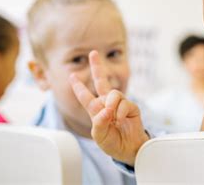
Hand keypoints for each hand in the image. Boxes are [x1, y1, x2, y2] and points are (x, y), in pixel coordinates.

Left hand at [69, 51, 148, 165]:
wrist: (129, 149)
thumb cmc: (113, 143)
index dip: (78, 86)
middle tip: (93, 53)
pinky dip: (121, 111)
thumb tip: (107, 109)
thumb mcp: (99, 136)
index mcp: (96, 110)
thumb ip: (99, 122)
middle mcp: (107, 103)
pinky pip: (125, 103)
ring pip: (114, 94)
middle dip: (97, 66)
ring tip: (114, 116)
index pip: (85, 96)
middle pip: (101, 81)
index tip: (72, 76)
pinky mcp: (131, 107)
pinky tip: (121, 119)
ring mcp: (120, 104)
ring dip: (112, 104)